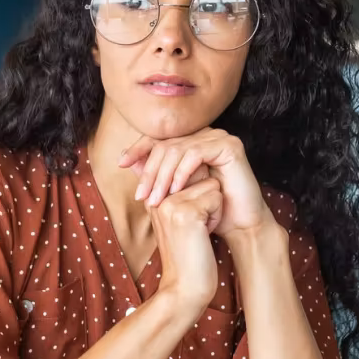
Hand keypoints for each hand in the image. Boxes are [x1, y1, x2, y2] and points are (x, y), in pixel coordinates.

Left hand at [120, 129, 274, 236]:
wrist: (239, 225)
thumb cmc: (209, 210)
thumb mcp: (175, 192)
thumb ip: (154, 174)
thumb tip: (125, 159)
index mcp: (192, 140)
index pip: (159, 138)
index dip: (138, 148)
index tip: (120, 163)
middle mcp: (205, 134)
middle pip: (166, 144)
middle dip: (150, 171)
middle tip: (141, 195)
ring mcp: (219, 137)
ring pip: (178, 149)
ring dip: (162, 176)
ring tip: (155, 199)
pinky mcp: (230, 145)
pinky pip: (196, 154)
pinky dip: (182, 172)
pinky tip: (175, 190)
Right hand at [149, 177, 222, 310]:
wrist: (184, 289)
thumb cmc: (187, 256)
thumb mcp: (178, 221)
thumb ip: (178, 191)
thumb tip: (193, 165)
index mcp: (152, 196)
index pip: (187, 169)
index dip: (200, 192)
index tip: (191, 222)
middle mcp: (157, 196)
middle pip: (200, 174)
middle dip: (207, 198)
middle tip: (196, 228)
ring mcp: (169, 203)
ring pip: (210, 184)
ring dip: (213, 208)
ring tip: (199, 231)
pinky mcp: (186, 213)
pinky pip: (216, 196)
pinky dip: (216, 216)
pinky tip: (204, 235)